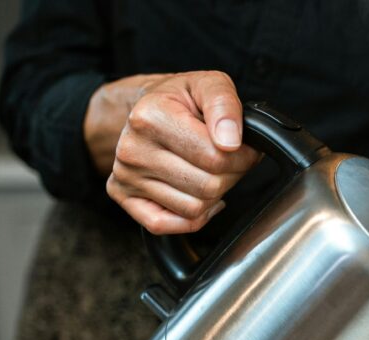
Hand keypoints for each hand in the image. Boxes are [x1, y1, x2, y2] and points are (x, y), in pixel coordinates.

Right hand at [89, 71, 260, 233]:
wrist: (144, 107)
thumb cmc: (180, 99)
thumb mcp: (209, 85)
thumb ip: (225, 105)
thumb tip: (230, 142)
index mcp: (150, 117)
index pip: (215, 158)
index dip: (244, 157)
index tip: (246, 149)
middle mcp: (132, 149)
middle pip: (207, 188)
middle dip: (231, 176)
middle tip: (230, 161)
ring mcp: (125, 176)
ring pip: (192, 209)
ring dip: (213, 196)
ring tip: (211, 173)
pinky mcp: (122, 196)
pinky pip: (164, 225)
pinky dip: (190, 218)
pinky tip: (197, 196)